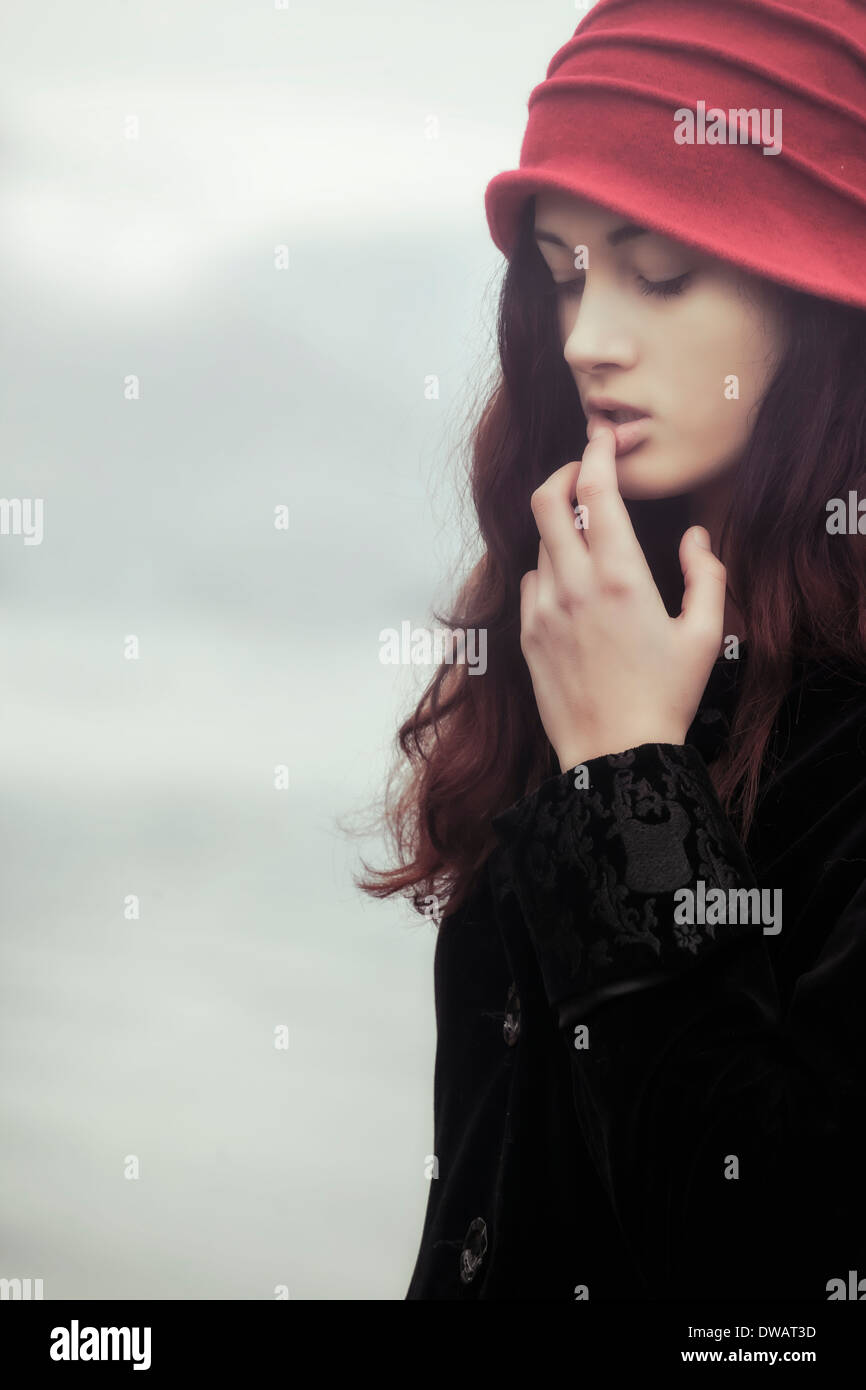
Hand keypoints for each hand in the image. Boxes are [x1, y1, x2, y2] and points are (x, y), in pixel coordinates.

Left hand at [520, 420, 726, 771]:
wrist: (615, 758)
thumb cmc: (666, 698)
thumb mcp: (705, 636)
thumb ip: (708, 576)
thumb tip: (695, 538)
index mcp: (620, 578)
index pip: (595, 491)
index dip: (596, 452)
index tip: (602, 437)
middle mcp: (573, 587)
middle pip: (545, 500)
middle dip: (563, 474)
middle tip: (584, 474)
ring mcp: (542, 611)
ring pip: (539, 544)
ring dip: (561, 530)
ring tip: (590, 544)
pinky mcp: (526, 636)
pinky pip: (531, 584)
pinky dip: (549, 572)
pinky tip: (574, 592)